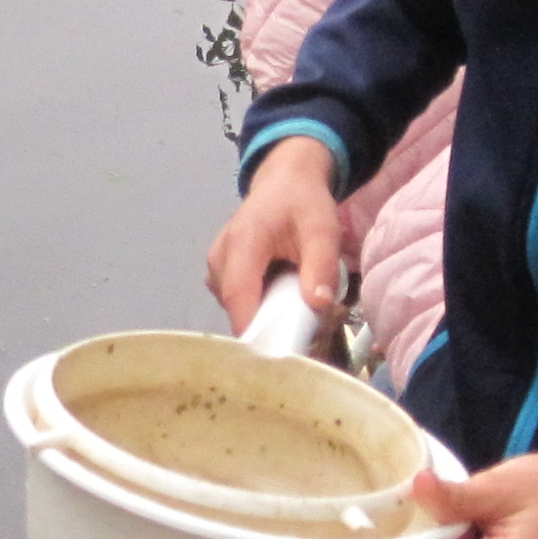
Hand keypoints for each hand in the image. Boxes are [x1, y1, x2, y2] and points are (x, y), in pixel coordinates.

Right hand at [204, 138, 341, 333]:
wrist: (285, 182)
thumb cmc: (303, 203)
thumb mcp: (322, 229)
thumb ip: (321, 266)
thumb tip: (318, 304)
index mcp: (242, 244)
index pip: (239, 299)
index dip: (256, 332)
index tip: (281, 356)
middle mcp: (219, 258)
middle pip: (238, 310)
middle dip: (270, 326)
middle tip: (307, 328)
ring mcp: (215, 268)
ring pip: (238, 309)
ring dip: (266, 315)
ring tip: (297, 305)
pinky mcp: (219, 275)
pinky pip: (238, 302)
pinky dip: (260, 305)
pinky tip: (281, 294)